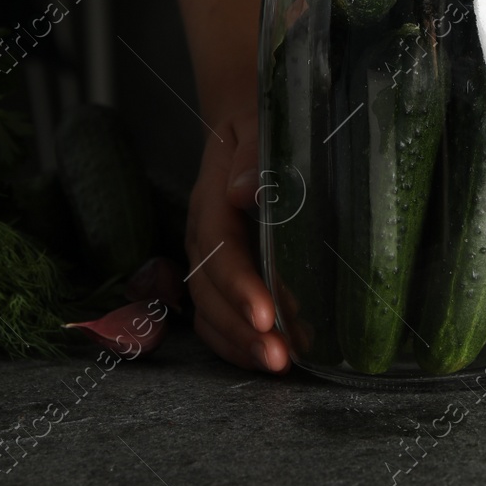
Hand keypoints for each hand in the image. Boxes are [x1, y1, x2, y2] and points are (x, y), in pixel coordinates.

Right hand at [185, 103, 289, 371]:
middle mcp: (204, 235)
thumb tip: (245, 191)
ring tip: (281, 366)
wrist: (243, 118)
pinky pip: (217, 316)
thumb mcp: (258, 124)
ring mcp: (209, 257)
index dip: (240, 288)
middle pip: (209, 293)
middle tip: (280, 360)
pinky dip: (239, 343)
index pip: (220, 251)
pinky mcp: (220, 271)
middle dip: (242, 331)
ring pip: (209, 312)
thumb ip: (254, 156)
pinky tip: (273, 358)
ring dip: (241, 345)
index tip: (266, 317)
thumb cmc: (258, 123)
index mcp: (212, 201)